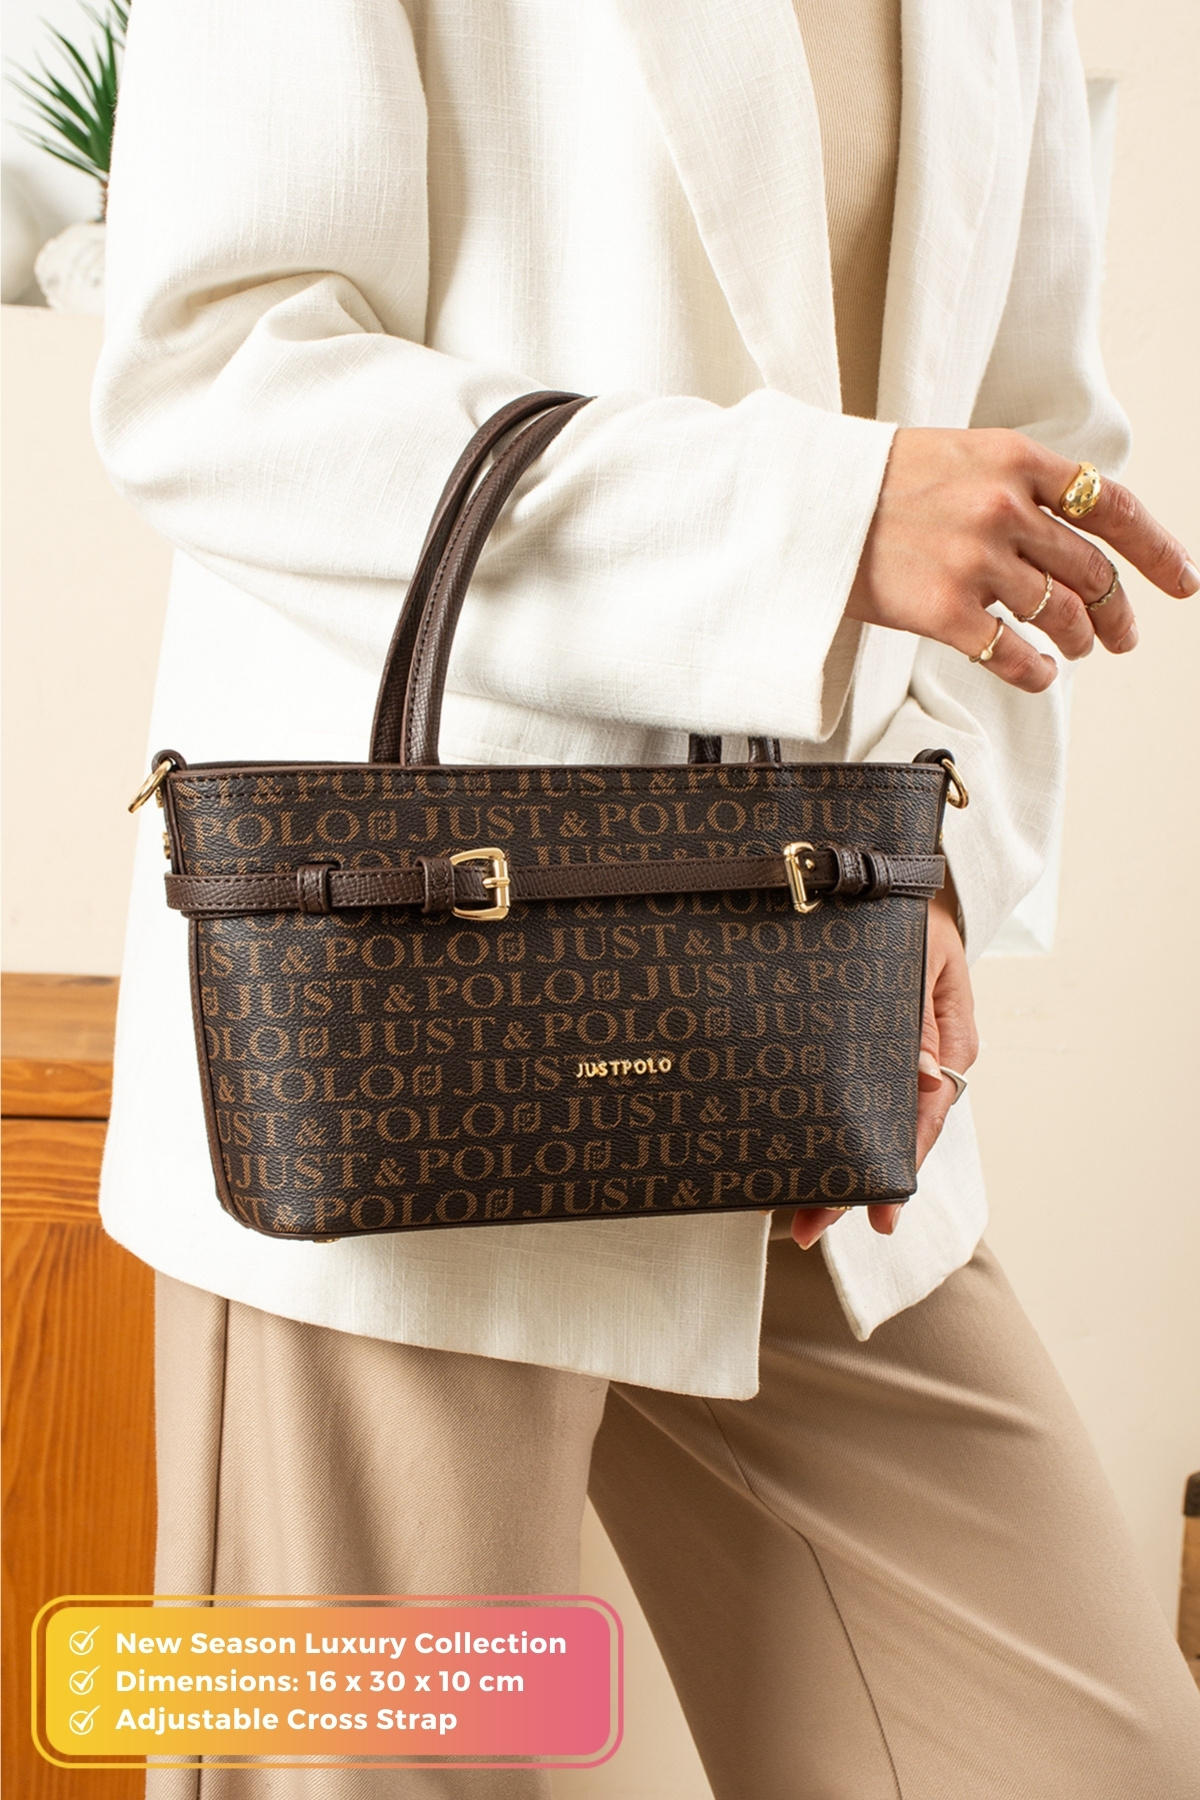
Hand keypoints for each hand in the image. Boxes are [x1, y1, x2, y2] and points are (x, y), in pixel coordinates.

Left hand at [791, 888, 976, 1250]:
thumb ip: (921, 1012)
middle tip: (808, 1227)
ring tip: (796, 1215)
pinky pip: (850, 1098)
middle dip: (851, 1185)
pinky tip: (797, 1159)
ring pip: (867, 1124)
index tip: (878, 1211)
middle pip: (891, 1135)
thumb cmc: (912, 912)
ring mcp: (894, 1058)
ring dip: (834, 1168)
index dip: (902, 1166)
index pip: (926, 1116)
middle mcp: (924, 1059)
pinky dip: (825, 1130)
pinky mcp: (864, 1050)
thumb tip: (924, 1076)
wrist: (889, 880)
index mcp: (950, 1040)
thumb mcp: (924, 951)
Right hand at [846, 427, 1197, 692]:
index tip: (1182, 582)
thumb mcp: (958, 456)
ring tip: (1073, 653)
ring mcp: (975, 560)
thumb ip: (1017, 485)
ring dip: (1077, 642)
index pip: (1112, 506)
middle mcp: (1005, 507)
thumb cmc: (874, 484)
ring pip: (1060, 614)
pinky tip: (1039, 674)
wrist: (802, 504)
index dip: (1157, 550)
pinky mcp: (942, 610)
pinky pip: (1013, 655)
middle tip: (1120, 637)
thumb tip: (1072, 535)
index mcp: (1016, 460)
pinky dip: (1036, 672)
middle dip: (1116, 613)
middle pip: (1093, 571)